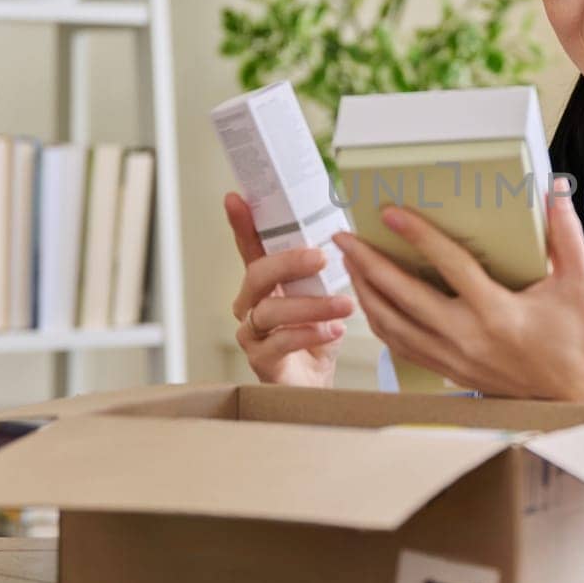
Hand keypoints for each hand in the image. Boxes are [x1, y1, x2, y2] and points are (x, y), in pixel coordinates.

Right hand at [225, 192, 355, 386]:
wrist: (318, 384)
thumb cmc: (319, 336)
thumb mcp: (325, 295)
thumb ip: (325, 270)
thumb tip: (347, 235)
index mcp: (266, 283)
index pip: (250, 248)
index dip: (242, 223)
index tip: (236, 198)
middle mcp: (251, 305)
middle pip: (257, 275)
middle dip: (288, 262)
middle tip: (321, 257)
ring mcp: (252, 333)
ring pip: (271, 310)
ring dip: (312, 305)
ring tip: (344, 305)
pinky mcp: (261, 360)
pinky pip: (280, 342)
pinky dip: (309, 334)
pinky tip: (333, 331)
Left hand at [331, 189, 583, 400]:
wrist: (576, 396)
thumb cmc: (580, 339)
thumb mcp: (580, 284)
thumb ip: (565, 235)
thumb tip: (555, 191)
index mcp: (497, 313)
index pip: (449, 266)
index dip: (418, 236)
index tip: (390, 214)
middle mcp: (468, 337)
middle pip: (402, 297)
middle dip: (368, 264)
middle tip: (344, 237)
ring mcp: (454, 358)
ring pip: (392, 325)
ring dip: (366, 293)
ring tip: (350, 264)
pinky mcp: (450, 371)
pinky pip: (401, 346)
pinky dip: (380, 322)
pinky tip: (370, 302)